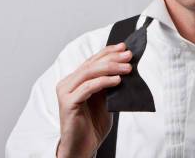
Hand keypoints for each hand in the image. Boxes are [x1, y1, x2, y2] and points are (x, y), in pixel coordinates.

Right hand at [55, 42, 132, 157]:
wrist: (83, 147)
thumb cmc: (93, 124)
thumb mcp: (104, 99)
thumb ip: (109, 84)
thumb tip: (125, 67)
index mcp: (75, 80)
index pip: (92, 60)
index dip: (108, 52)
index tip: (124, 47)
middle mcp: (67, 83)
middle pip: (91, 63)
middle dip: (112, 58)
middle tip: (128, 56)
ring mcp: (66, 92)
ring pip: (89, 72)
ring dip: (110, 68)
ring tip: (127, 68)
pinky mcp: (67, 103)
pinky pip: (87, 87)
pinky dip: (103, 81)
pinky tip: (117, 80)